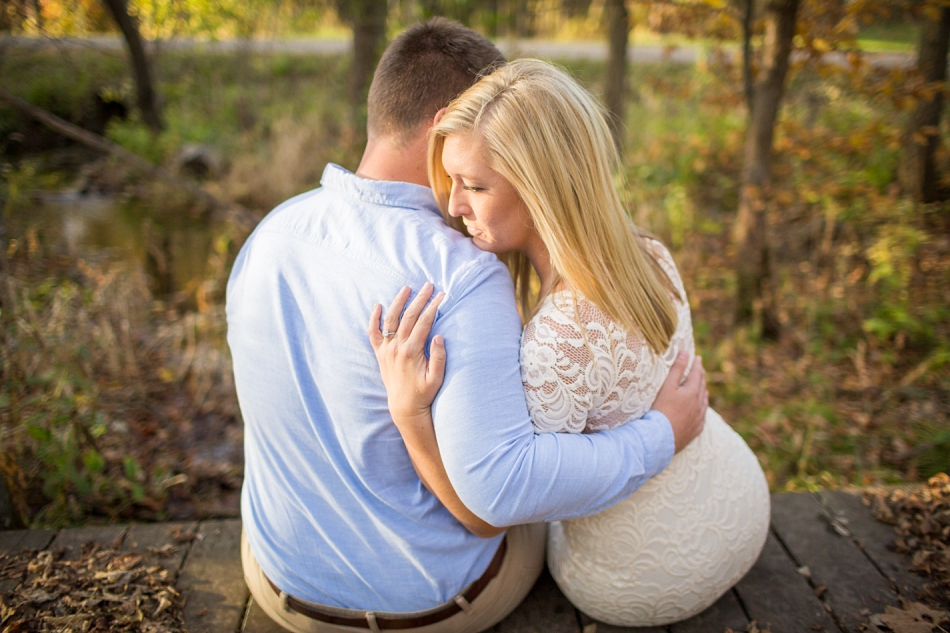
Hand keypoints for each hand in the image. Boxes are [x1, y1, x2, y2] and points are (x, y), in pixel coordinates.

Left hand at [368, 283, 446, 422]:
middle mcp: (397, 347)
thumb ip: (438, 357)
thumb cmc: (424, 392)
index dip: (434, 307)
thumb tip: (439, 336)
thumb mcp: (436, 377)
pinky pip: (373, 333)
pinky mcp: (380, 354)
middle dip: (420, 299)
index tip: (442, 295)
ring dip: (398, 302)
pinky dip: (374, 319)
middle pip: (409, 316)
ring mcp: (387, 350)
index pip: (424, 322)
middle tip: (428, 285)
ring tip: (406, 288)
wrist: (405, 407)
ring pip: (391, 320)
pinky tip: (377, 305)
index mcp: (412, 351)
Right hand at [653, 351, 707, 452]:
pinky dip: (702, 409)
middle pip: (702, 387)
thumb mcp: (667, 386)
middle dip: (701, 377)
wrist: (660, 438)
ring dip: (703, 393)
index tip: (698, 358)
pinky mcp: (694, 430)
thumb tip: (685, 353)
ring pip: (704, 403)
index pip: (697, 374)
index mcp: (692, 392)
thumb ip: (677, 369)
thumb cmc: (661, 410)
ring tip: (703, 389)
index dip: (696, 365)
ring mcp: (698, 419)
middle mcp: (699, 405)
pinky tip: (701, 411)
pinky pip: (702, 417)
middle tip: (700, 370)